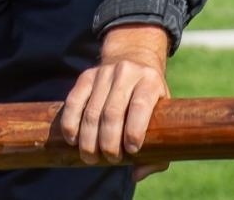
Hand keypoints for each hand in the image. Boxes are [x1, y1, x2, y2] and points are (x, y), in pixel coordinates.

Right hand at [60, 24, 169, 176]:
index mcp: (150, 81)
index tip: (131, 150)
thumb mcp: (162, 115)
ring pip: (92, 110)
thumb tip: (136, 174)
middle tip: (109, 159)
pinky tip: (72, 140)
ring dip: (88, 139)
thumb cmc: (150, 99)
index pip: (140, 105)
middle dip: (108, 142)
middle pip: (113, 112)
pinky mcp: (86, 76)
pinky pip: (74, 101)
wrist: (133, 58)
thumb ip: (157, 149)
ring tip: (90, 157)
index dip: (134, 130)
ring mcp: (105, 72)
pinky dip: (70, 123)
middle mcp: (127, 73)